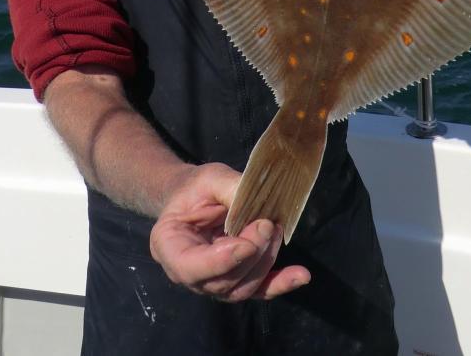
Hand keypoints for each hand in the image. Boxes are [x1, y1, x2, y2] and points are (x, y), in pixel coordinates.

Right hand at [149, 162, 309, 301]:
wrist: (194, 198)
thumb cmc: (195, 188)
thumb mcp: (208, 178)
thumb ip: (228, 188)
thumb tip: (255, 199)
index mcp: (169, 247)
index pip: (191, 267)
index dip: (221, 261)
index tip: (247, 245)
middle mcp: (188, 274)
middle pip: (222, 280)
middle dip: (251, 254)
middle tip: (268, 224)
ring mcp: (212, 283)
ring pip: (242, 287)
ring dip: (266, 260)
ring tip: (276, 230)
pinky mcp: (237, 283)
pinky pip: (259, 290)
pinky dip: (281, 283)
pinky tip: (301, 275)